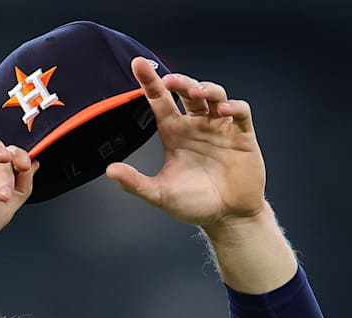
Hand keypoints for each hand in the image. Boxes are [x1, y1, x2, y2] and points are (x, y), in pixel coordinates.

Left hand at [104, 59, 268, 230]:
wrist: (227, 218)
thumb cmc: (194, 204)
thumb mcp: (160, 194)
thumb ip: (135, 183)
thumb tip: (110, 170)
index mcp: (175, 133)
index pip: (160, 100)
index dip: (150, 82)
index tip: (137, 64)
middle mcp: (196, 125)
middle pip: (187, 91)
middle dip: (179, 81)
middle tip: (169, 81)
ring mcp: (220, 128)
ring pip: (214, 94)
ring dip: (205, 88)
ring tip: (195, 93)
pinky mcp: (242, 135)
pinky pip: (240, 112)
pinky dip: (233, 106)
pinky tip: (223, 109)